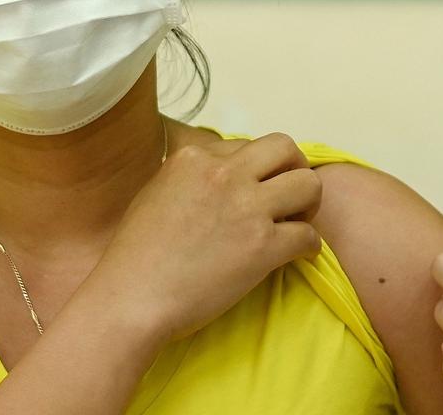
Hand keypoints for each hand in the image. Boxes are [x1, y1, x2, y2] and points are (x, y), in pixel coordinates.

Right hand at [91, 133, 322, 342]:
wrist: (133, 297)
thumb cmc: (135, 255)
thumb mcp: (155, 193)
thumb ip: (189, 179)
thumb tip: (214, 180)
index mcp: (194, 159)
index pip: (245, 145)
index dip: (255, 168)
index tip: (253, 189)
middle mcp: (224, 174)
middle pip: (285, 147)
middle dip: (295, 167)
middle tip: (291, 194)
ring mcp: (247, 208)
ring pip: (309, 183)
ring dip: (310, 203)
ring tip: (299, 221)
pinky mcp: (263, 245)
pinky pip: (309, 235)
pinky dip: (310, 246)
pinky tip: (300, 255)